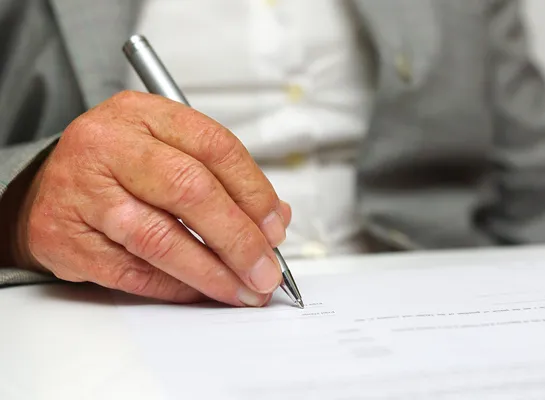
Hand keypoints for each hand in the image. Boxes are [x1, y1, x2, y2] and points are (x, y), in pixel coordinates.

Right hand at [14, 91, 290, 305]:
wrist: (43, 188)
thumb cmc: (114, 168)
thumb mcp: (165, 149)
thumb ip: (221, 178)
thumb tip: (274, 219)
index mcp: (141, 113)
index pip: (214, 146)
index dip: (254, 192)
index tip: (275, 227)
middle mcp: (108, 145)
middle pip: (190, 191)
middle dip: (239, 239)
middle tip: (265, 268)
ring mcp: (82, 192)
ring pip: (161, 238)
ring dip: (212, 273)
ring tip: (243, 289)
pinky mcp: (65, 238)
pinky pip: (134, 272)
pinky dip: (176, 287)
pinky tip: (201, 291)